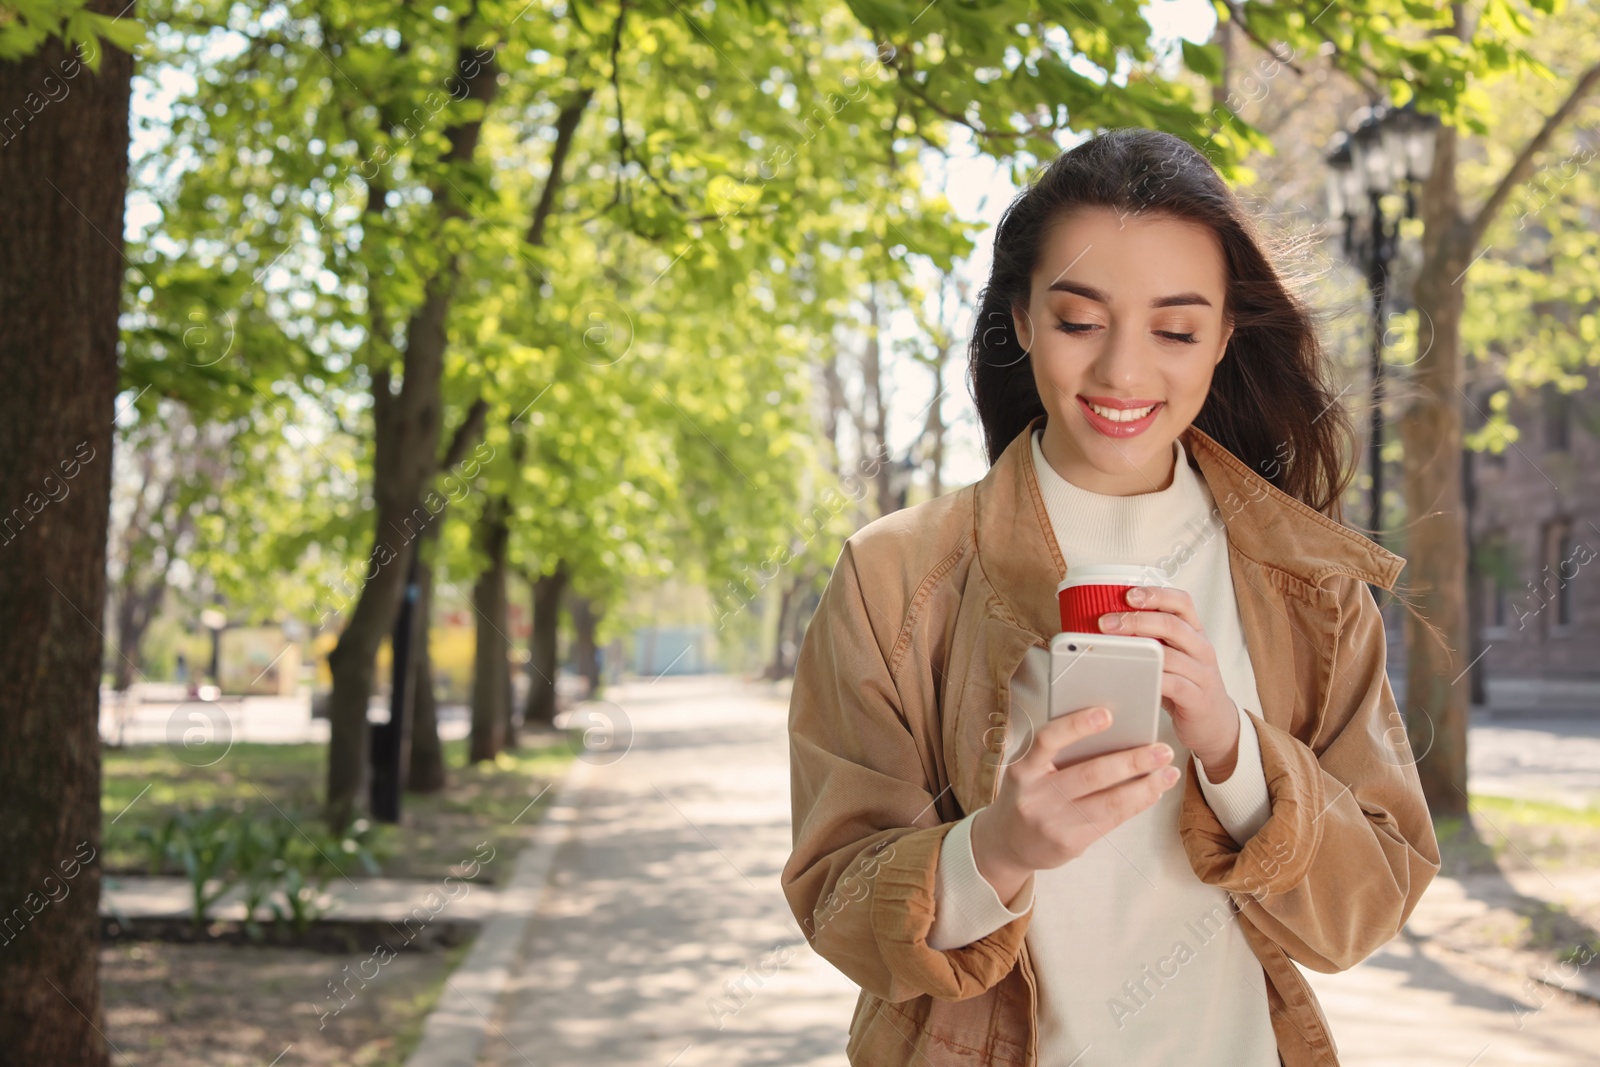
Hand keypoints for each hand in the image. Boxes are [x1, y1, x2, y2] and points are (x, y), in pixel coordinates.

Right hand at [971, 706, 1180, 902]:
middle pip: (1090, 774)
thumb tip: (1113, 732)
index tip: (1107, 714)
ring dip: (1144, 786)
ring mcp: (1053, 822)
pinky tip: (1153, 791)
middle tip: (1161, 749)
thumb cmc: (1028, 795)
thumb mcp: (1030, 770)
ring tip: (1168, 772)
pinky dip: (1137, 804)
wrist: (1008, 843)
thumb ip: (1058, 754)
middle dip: (1132, 760)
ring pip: (1108, 802)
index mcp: (1023, 768)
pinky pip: (1111, 820)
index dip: (1077, 726)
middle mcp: (1036, 796)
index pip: (1048, 740)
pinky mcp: (1070, 843)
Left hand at [1099, 585, 1240, 779]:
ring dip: (1139, 651)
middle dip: (1136, 620)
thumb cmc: (1186, 683)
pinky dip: (1152, 679)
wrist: (1214, 722)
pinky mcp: (1198, 698)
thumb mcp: (1173, 655)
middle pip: (1172, 625)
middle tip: (1106, 623)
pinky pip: (1174, 685)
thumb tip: (1106, 624)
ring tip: (1112, 650)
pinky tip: (1131, 677)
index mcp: (1194, 632)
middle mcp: (1201, 648)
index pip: (1181, 602)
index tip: (1128, 594)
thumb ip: (1151, 639)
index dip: (1156, 594)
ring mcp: (1202, 673)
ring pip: (1171, 655)